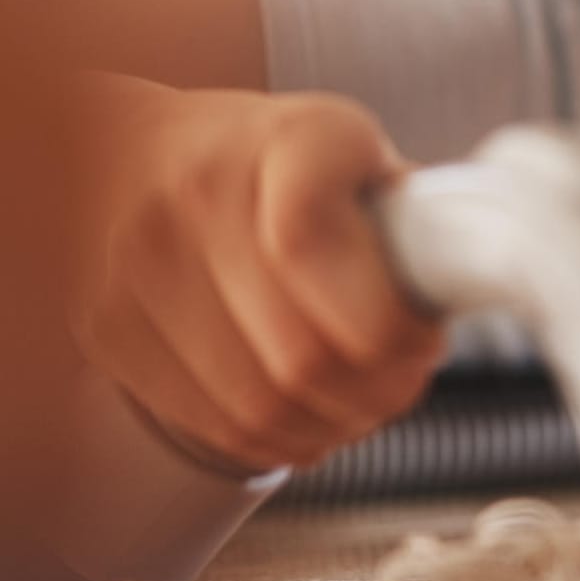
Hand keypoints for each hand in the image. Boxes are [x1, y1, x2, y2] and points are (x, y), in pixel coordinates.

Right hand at [70, 74, 444, 473]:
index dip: (389, 325)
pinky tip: (306, 417)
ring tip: (360, 403)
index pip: (319, 254)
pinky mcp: (107, 329)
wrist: (123, 150)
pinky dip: (276, 440)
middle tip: (403, 382)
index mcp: (284, 140)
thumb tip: (472, 282)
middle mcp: (198, 194)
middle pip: (301, 356)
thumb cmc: (267, 158)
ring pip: (259, 406)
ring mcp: (138, 266)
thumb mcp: (353, 150)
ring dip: (331, 426)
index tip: (425, 339)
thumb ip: (410, 213)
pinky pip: (212, 423)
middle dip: (377, 393)